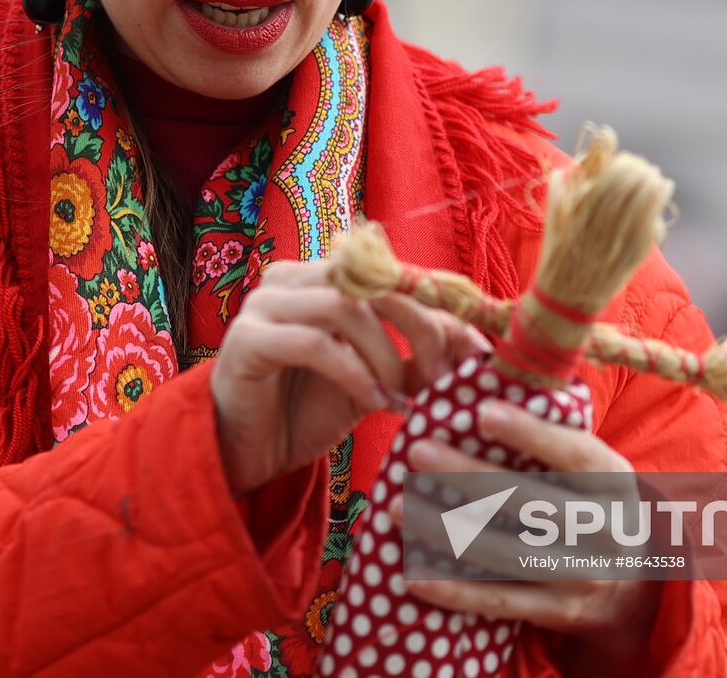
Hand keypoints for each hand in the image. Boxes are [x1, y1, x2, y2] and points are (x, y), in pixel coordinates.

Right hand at [211, 260, 492, 496]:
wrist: (246, 453)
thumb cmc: (307, 410)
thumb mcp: (376, 380)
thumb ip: (418, 358)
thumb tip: (479, 347)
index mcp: (323, 276)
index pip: (394, 274)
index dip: (439, 309)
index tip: (475, 354)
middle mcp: (292, 278)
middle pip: (374, 283)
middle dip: (419, 331)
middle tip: (441, 380)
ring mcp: (263, 304)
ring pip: (346, 308)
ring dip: (386, 355)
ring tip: (402, 397)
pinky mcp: (246, 339)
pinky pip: (314, 343)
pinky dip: (354, 372)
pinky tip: (373, 402)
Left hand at [391, 399, 661, 665]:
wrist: (640, 591)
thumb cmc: (597, 508)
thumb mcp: (597, 470)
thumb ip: (557, 432)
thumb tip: (494, 375)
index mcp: (615, 483)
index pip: (575, 454)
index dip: (531, 433)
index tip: (481, 411)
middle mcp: (604, 530)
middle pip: (530, 502)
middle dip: (467, 475)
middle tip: (416, 451)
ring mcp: (581, 576)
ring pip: (506, 553)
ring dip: (446, 531)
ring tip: (396, 507)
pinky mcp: (557, 613)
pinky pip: (500, 601)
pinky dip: (455, 592)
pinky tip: (414, 576)